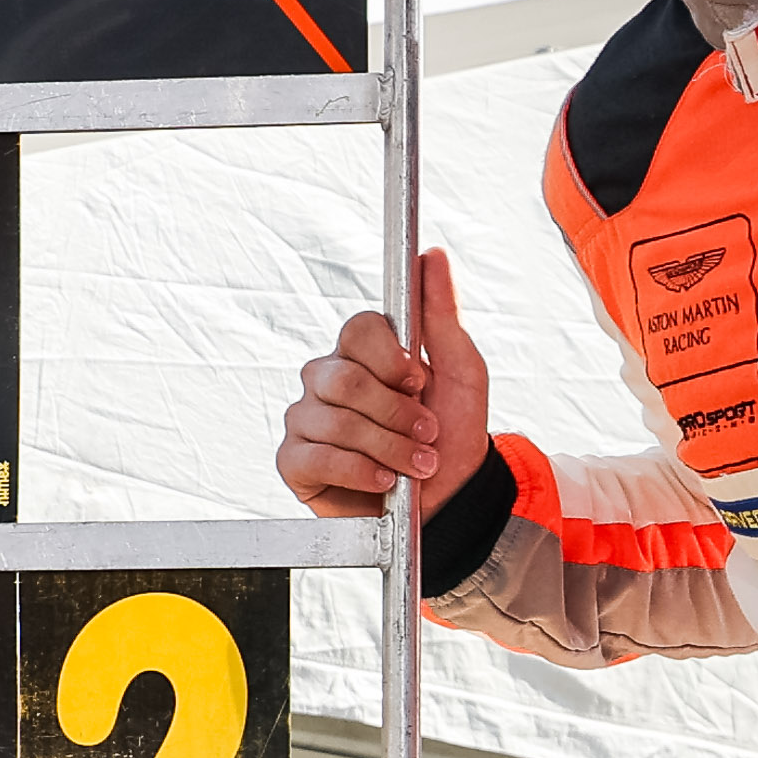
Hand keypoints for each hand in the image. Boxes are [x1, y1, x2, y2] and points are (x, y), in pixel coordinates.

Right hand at [280, 245, 483, 519]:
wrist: (450, 500)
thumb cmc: (451, 434)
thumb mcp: (463, 372)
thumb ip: (443, 314)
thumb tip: (431, 257)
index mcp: (363, 354)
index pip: (358, 329)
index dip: (390, 357)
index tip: (419, 381)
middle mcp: (327, 381)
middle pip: (344, 378)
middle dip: (395, 413)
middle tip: (425, 432)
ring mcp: (306, 420)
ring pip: (334, 420)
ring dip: (387, 447)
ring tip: (414, 466)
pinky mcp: (295, 462)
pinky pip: (314, 456)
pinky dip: (358, 471)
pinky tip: (383, 482)